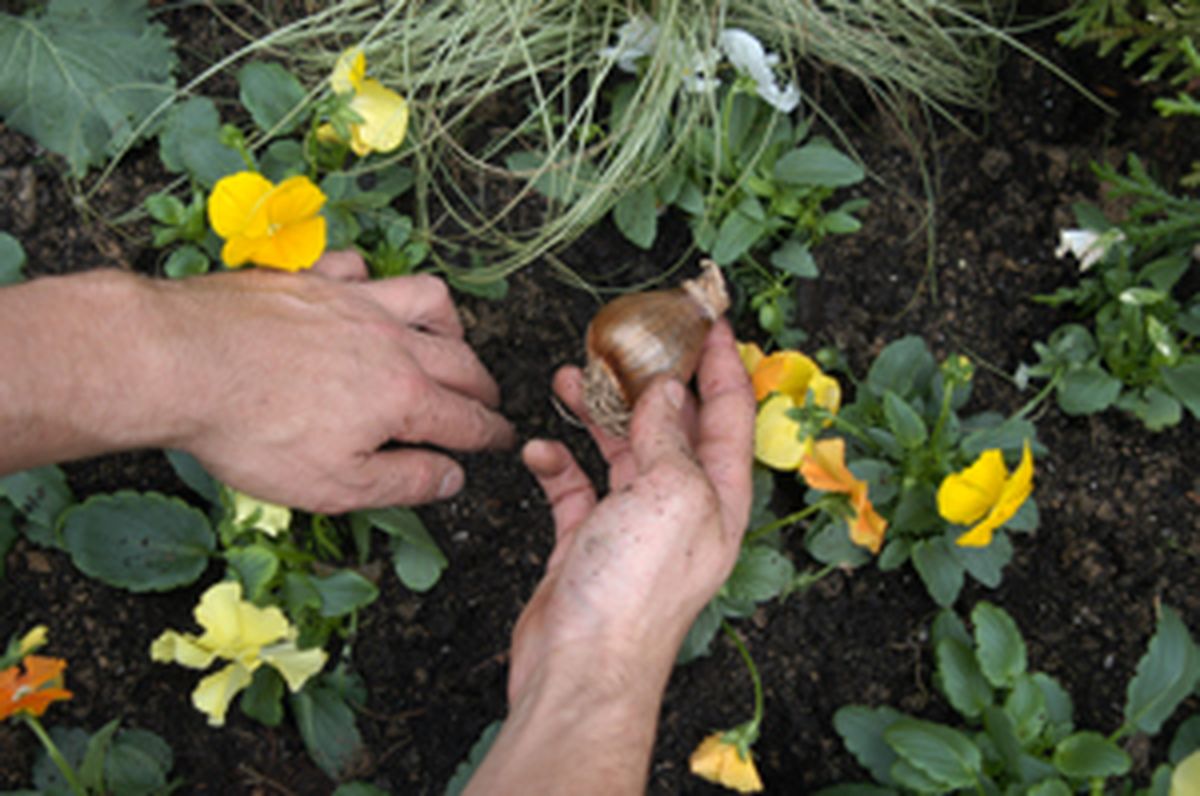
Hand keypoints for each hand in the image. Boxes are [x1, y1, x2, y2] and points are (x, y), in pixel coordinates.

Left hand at [155, 251, 513, 512]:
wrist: (181, 361)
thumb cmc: (254, 431)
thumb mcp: (337, 486)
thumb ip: (406, 482)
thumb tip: (453, 478)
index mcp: (404, 397)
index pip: (467, 419)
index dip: (492, 435)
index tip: (504, 441)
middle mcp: (392, 341)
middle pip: (460, 361)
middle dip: (483, 386)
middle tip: (487, 402)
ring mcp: (353, 301)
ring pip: (427, 299)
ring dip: (450, 324)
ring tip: (449, 341)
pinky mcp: (311, 278)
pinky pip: (359, 268)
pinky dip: (372, 281)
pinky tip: (365, 294)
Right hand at [510, 319, 755, 703]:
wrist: (580, 669)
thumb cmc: (634, 594)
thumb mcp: (670, 494)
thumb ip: (669, 436)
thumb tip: (664, 392)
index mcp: (719, 498)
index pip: (730, 415)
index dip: (723, 364)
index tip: (710, 321)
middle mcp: (682, 509)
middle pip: (673, 427)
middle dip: (649, 380)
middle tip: (626, 340)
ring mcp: (633, 526)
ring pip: (620, 450)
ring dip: (596, 413)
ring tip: (569, 378)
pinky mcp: (587, 543)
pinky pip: (573, 487)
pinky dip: (556, 464)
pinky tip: (540, 450)